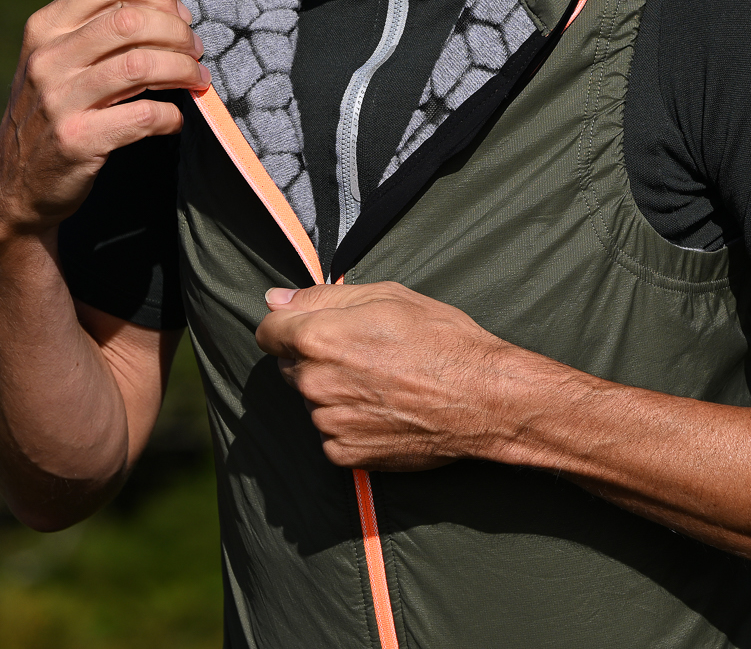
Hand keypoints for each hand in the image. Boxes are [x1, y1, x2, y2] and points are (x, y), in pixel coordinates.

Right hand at [0, 0, 209, 241]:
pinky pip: (143, 115)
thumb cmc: (52, 112)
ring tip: (198, 80)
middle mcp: (48, 59)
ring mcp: (59, 100)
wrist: (15, 184)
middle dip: (178, 33)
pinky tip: (175, 120)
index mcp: (44, 28)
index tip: (179, 16)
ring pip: (141, 65)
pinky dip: (171, 116)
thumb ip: (94, 31)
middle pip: (131, 20)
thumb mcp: (55, 61)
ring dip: (183, 70)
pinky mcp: (76, 140)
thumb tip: (167, 10)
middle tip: (196, 51)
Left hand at [255, 282, 528, 470]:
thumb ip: (322, 297)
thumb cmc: (442, 340)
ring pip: (313, 400)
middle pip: (292, 367)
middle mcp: (315, 382)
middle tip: (363, 354)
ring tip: (382, 383)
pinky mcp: (344, 453)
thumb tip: (276, 300)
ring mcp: (328, 421)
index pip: (268, 331)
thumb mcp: (387, 296)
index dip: (289, 325)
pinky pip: (331, 433)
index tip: (312, 328)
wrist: (482, 398)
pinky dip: (349, 423)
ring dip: (334, 392)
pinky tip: (384, 410)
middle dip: (316, 358)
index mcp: (319, 337)